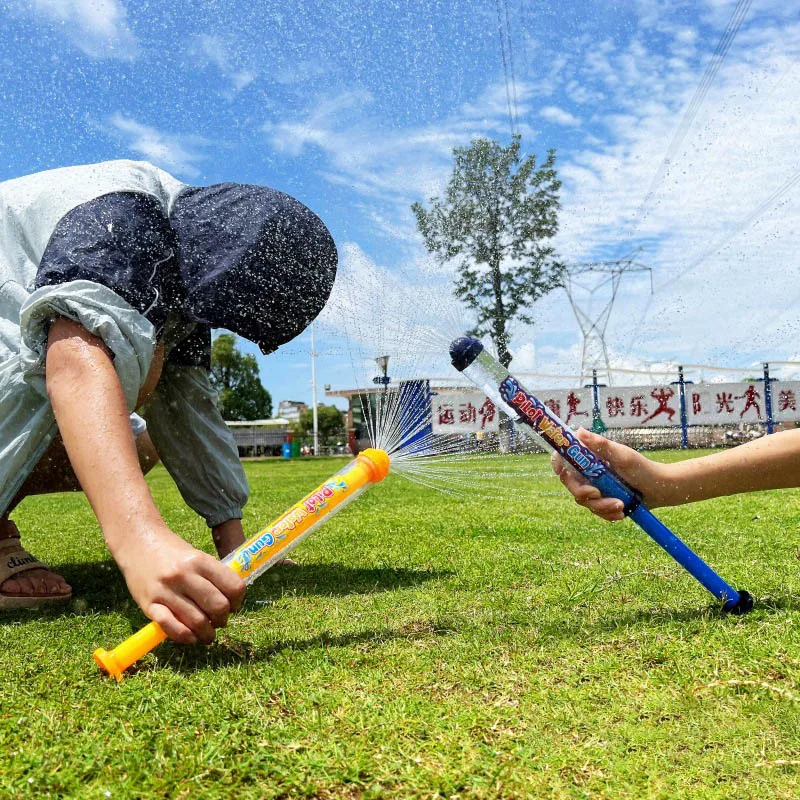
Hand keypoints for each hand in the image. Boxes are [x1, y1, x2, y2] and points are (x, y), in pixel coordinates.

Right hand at [115, 525, 245, 644]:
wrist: (138, 544)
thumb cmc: (172, 553)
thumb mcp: (197, 555)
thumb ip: (213, 575)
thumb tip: (231, 601)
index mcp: (200, 561)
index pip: (233, 586)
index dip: (238, 601)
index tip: (233, 606)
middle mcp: (184, 575)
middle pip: (218, 606)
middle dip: (223, 619)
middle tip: (220, 621)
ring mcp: (165, 590)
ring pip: (197, 621)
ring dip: (207, 634)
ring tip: (207, 634)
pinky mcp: (148, 604)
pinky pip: (171, 627)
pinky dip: (186, 637)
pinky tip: (191, 637)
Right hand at [551, 428, 671, 520]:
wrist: (660, 490)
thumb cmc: (643, 468)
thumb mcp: (622, 456)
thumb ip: (600, 445)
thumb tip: (579, 432)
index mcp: (589, 457)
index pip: (563, 459)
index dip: (558, 466)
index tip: (566, 474)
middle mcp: (588, 472)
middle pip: (571, 484)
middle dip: (584, 493)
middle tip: (598, 494)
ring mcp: (594, 487)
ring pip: (584, 501)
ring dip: (601, 506)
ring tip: (621, 505)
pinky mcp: (602, 501)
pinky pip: (596, 512)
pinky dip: (608, 514)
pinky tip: (622, 512)